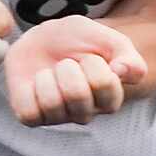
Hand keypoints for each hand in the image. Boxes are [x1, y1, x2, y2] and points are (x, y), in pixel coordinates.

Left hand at [3, 15, 147, 126]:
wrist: (43, 38)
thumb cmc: (79, 41)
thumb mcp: (106, 39)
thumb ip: (127, 55)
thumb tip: (122, 71)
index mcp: (109, 98)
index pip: (105, 85)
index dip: (93, 63)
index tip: (89, 57)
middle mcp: (86, 113)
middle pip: (77, 95)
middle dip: (68, 68)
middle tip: (66, 62)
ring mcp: (58, 117)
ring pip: (52, 105)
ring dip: (48, 78)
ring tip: (50, 72)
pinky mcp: (33, 117)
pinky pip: (29, 114)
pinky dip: (28, 92)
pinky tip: (35, 83)